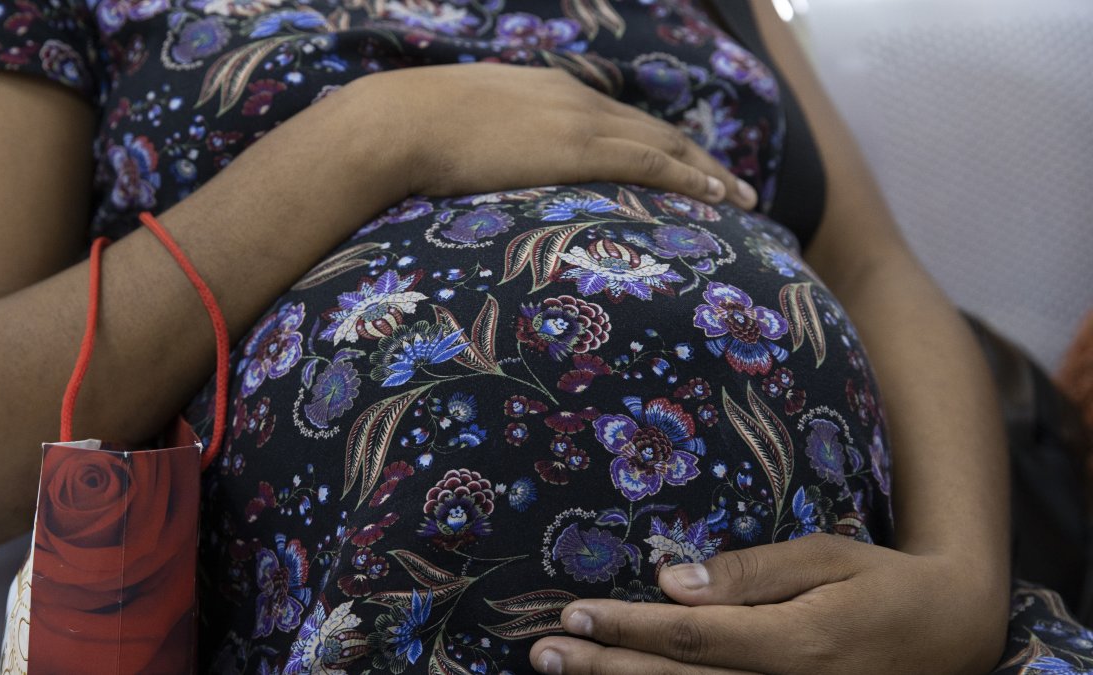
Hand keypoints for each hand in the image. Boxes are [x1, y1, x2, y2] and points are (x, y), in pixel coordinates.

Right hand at [355, 63, 756, 207]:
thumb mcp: (459, 131)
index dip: (656, 143)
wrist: (398, 123)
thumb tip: (479, 170)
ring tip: (741, 198)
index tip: (681, 165)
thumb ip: (486, 144)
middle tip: (732, 185)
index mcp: (548, 93)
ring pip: (666, 145)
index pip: (619, 120)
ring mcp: (581, 121)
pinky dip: (691, 178)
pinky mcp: (580, 148)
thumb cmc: (412, 134)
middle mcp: (576, 99)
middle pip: (655, 130)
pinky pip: (652, 163)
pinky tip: (718, 196)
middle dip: (699, 157)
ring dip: (709, 171)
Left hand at [529, 534, 1006, 674]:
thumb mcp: (827, 557)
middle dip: (603, 669)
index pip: (692, 637)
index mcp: (798, 645)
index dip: (627, 627)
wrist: (951, 636)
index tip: (572, 614)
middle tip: (542, 654)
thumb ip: (751, 573)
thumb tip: (672, 582)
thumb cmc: (882, 584)